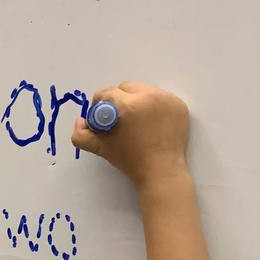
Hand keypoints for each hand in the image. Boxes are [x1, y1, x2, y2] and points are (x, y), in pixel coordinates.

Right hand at [71, 82, 189, 188]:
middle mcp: (149, 96)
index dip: (99, 104)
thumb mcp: (101, 148)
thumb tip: (80, 120)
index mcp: (128, 105)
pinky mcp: (178, 105)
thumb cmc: (130, 160)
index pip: (107, 93)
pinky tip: (150, 121)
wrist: (161, 171)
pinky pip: (160, 98)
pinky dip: (153, 106)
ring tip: (134, 119)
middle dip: (118, 99)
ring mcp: (166, 99)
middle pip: (126, 87)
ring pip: (144, 90)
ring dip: (136, 100)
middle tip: (118, 117)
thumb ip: (81, 135)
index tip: (101, 116)